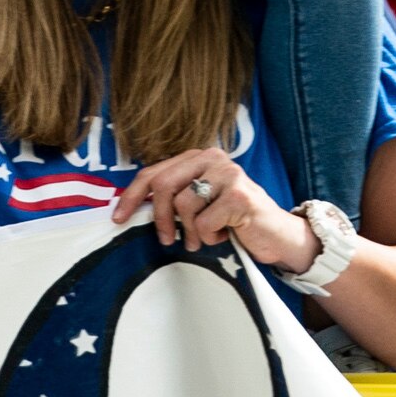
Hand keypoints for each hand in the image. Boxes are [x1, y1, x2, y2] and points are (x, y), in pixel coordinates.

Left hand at [112, 146, 316, 271]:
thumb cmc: (233, 221)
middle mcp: (213, 158)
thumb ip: (174, 197)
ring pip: (184, 206)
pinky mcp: (240, 196)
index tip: (118, 218)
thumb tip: (131, 209)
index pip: (154, 172)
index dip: (132, 195)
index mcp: (199, 157)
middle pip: (164, 185)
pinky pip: (205, 223)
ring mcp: (229, 174)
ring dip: (191, 232)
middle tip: (165, 239)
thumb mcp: (201, 203)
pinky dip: (210, 238)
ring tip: (204, 238)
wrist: (277, 235)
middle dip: (159, 218)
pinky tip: (225, 235)